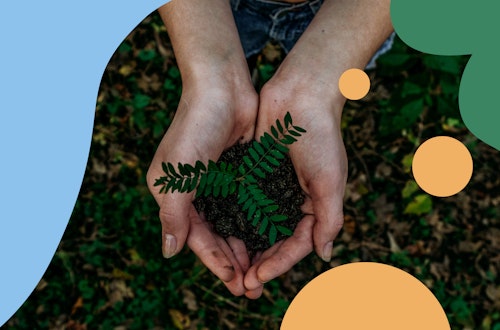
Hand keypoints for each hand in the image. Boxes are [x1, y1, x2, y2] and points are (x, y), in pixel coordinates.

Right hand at [146, 81, 257, 295]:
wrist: (222, 87)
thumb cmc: (195, 127)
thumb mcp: (177, 174)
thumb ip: (173, 214)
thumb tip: (169, 252)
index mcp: (175, 194)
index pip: (196, 237)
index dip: (214, 261)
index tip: (234, 282)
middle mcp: (196, 192)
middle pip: (216, 235)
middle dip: (232, 261)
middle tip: (251, 287)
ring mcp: (219, 183)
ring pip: (233, 224)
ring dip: (246, 247)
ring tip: (262, 271)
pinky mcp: (239, 172)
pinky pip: (248, 205)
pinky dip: (256, 224)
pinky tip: (269, 240)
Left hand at [243, 75, 347, 297]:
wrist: (300, 94)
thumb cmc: (321, 136)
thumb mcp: (330, 181)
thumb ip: (329, 219)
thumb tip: (324, 255)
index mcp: (314, 206)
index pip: (296, 244)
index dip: (279, 264)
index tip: (258, 278)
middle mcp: (292, 200)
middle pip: (274, 240)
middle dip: (260, 262)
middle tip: (241, 283)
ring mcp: (272, 187)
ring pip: (256, 225)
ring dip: (244, 246)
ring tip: (229, 266)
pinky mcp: (255, 173)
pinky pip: (243, 201)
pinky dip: (234, 218)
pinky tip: (220, 233)